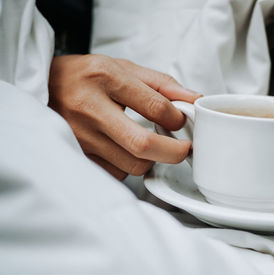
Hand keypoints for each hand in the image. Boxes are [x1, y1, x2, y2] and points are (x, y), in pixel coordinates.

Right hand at [48, 54, 201, 179]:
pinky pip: (114, 173)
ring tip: (147, 145)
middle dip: (173, 152)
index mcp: (106, 78)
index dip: (177, 119)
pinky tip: (124, 151)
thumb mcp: (124, 68)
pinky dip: (127, 166)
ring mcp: (79, 135)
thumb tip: (196, 100)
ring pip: (132, 165)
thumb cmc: (87, 76)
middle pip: (143, 145)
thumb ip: (163, 84)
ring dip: (149, 160)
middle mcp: (90, 108)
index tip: (182, 122)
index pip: (155, 107)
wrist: (42, 86)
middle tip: (183, 149)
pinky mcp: (75, 155)